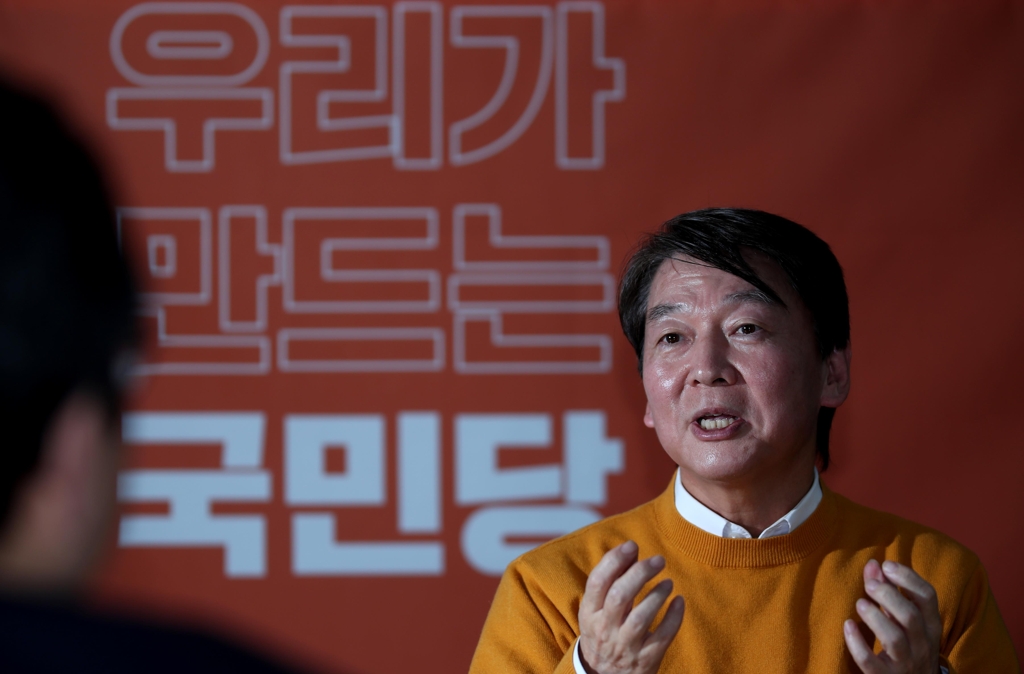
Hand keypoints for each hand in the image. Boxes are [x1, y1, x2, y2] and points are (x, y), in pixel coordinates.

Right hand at [577, 541, 684, 673]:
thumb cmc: (603, 634)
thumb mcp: (597, 611)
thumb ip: (612, 582)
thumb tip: (632, 550)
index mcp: (589, 614)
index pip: (597, 582)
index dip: (614, 560)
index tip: (632, 545)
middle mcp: (605, 630)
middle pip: (620, 596)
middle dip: (640, 573)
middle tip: (658, 560)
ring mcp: (625, 647)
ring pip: (640, 618)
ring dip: (657, 595)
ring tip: (668, 582)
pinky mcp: (645, 660)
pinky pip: (662, 637)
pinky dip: (673, 618)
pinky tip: (679, 601)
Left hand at [844, 559, 941, 673]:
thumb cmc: (909, 645)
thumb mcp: (905, 620)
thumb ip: (889, 591)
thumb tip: (873, 564)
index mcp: (930, 625)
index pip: (928, 597)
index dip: (908, 577)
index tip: (887, 565)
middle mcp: (922, 644)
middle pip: (910, 616)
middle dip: (888, 595)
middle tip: (869, 584)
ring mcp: (905, 663)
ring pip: (894, 639)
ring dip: (875, 618)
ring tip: (860, 603)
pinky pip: (870, 663)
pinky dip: (857, 644)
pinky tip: (848, 626)